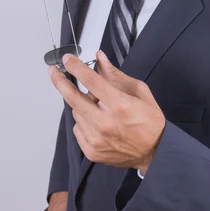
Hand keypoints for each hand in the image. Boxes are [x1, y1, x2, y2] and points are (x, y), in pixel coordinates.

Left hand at [48, 51, 165, 170]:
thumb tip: (99, 59)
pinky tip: (98, 121)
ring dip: (82, 104)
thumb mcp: (139, 91)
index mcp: (119, 104)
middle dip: (60, 81)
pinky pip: (77, 129)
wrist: (155, 151)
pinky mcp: (91, 151)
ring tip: (99, 107)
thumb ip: (116, 75)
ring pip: (76, 112)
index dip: (76, 67)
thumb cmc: (150, 120)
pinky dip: (84, 121)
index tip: (67, 58)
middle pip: (73, 98)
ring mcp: (96, 139)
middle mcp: (104, 122)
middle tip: (53, 71)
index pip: (90, 81)